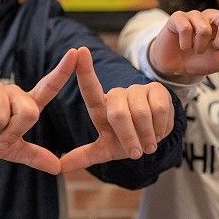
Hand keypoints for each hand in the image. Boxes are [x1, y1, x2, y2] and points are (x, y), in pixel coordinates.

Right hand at [0, 48, 78, 174]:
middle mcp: (13, 91)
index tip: (76, 52)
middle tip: (0, 141)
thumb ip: (33, 156)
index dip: (63, 70)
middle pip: (30, 113)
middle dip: (14, 134)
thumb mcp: (9, 150)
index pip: (49, 85)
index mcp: (25, 103)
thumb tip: (57, 167)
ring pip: (4, 117)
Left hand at [60, 47, 174, 172]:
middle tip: (136, 153)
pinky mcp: (157, 90)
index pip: (90, 87)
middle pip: (118, 113)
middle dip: (128, 138)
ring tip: (148, 144)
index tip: (79, 51)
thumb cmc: (125, 142)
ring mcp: (137, 90)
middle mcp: (117, 94)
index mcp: (101, 107)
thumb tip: (58, 167)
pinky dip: (159, 127)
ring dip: (146, 135)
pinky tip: (159, 131)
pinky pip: (159, 110)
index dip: (84, 70)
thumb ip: (84, 156)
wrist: (154, 139)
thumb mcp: (105, 150)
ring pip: (141, 113)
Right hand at [148, 0, 218, 78]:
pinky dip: (186, 44)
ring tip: (193, 48)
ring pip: (205, 30)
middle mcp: (210, 15)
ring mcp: (193, 15)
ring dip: (200, 47)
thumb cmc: (199, 60)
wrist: (174, 67)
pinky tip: (182, 45)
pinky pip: (188, 31)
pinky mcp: (177, 18)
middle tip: (212, 50)